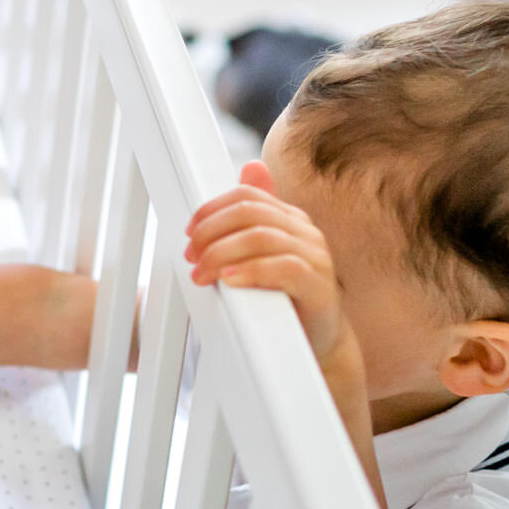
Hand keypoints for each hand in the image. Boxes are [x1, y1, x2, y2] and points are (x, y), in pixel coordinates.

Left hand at [184, 161, 345, 359]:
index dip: (212, 210)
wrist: (317, 338)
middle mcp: (305, 232)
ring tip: (202, 273)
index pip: (247, 196)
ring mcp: (315, 256)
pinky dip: (251, 270)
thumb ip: (246, 227)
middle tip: (192, 256)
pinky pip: (284, 268)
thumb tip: (247, 171)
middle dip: (211, 232)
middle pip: (249, 213)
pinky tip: (229, 280)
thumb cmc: (285, 297)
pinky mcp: (318, 284)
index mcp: (290, 219)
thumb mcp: (262, 257)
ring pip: (262, 237)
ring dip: (221, 253)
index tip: (190, 232)